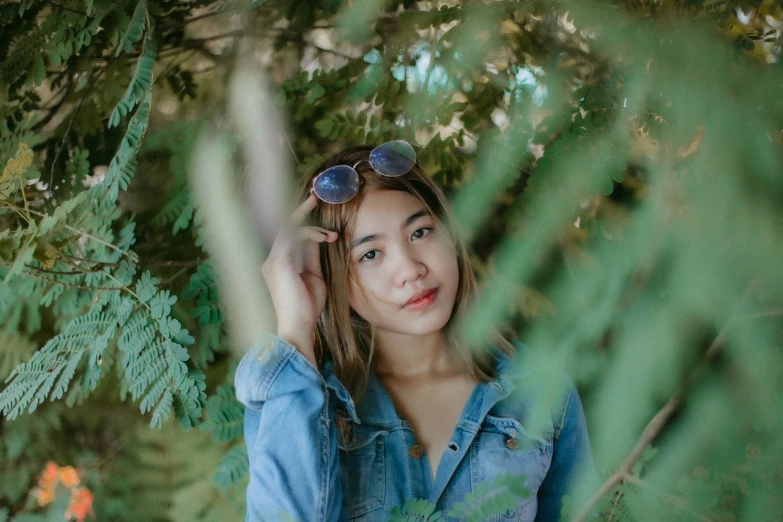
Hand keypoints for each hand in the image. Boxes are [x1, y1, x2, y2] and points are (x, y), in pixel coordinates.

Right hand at [261, 194, 337, 366]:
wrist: (298, 326)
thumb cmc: (307, 307)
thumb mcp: (314, 277)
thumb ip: (312, 257)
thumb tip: (318, 239)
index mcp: (279, 263)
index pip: (289, 234)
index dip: (302, 220)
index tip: (315, 206)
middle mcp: (271, 258)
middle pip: (285, 225)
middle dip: (301, 210)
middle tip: (317, 196)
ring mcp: (273, 260)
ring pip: (289, 228)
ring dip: (312, 225)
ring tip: (332, 233)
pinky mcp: (279, 262)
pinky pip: (294, 237)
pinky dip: (311, 233)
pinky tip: (327, 238)